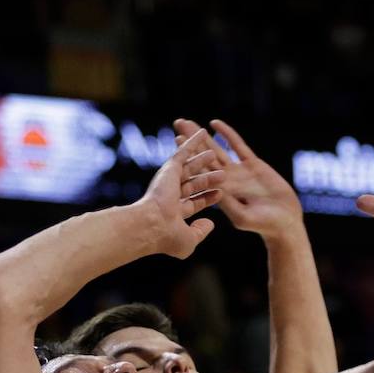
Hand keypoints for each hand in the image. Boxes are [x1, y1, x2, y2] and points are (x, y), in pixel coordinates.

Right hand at [140, 129, 224, 258]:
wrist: (152, 225)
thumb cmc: (168, 237)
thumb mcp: (189, 240)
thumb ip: (200, 232)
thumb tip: (210, 223)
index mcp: (175, 213)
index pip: (195, 203)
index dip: (208, 198)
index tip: (220, 194)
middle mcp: (172, 196)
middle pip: (194, 184)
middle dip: (207, 179)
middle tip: (221, 174)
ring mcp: (170, 181)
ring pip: (190, 168)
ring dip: (202, 160)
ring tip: (213, 153)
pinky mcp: (170, 169)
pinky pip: (184, 151)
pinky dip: (193, 141)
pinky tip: (202, 132)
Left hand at [174, 117, 301, 241]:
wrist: (285, 221)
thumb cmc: (264, 224)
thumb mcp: (243, 217)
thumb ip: (230, 205)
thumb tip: (216, 192)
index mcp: (219, 192)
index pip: (199, 172)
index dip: (187, 156)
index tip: (176, 141)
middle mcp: (226, 180)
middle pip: (203, 156)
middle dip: (191, 141)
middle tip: (177, 122)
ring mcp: (238, 171)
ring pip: (217, 149)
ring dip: (203, 136)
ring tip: (188, 122)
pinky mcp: (253, 165)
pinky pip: (238, 146)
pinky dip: (227, 135)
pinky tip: (215, 123)